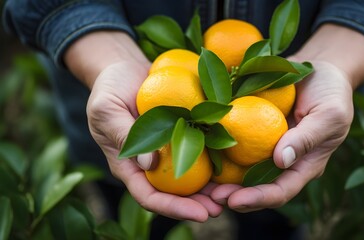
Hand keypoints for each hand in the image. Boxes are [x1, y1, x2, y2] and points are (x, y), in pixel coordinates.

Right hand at [65, 31, 221, 221]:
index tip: (200, 214)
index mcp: (129, 165)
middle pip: (175, 194)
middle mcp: (151, 163)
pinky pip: (199, 150)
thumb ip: (124, 136)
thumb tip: (150, 164)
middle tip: (223, 208)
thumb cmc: (109, 89)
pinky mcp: (182, 134)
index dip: (174, 209)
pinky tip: (233, 165)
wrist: (124, 68)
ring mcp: (168, 149)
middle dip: (199, 204)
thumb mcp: (107, 110)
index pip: (150, 196)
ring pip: (191, 177)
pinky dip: (215, 160)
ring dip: (211, 188)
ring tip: (233, 193)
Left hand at [210, 61, 353, 211]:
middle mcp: (282, 161)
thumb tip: (281, 160)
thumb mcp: (328, 114)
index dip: (259, 199)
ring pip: (241, 171)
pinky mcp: (253, 131)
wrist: (318, 69)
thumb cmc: (331, 93)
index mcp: (304, 164)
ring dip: (220, 181)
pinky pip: (234, 145)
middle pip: (256, 188)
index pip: (282, 190)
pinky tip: (200, 152)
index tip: (235, 201)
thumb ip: (307, 138)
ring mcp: (266, 147)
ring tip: (200, 185)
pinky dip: (217, 152)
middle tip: (210, 197)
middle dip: (233, 196)